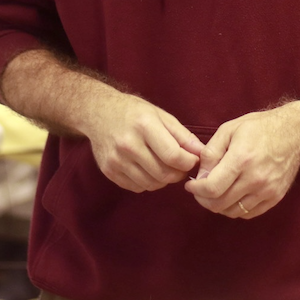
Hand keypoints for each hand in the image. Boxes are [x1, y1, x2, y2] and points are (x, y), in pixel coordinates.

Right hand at [81, 91, 205, 192]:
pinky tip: (147, 169)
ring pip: (151, 184)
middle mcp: (128, 144)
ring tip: (164, 166)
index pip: (173, 156)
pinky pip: (137, 187)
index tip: (192, 160)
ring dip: (164, 180)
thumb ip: (182, 136)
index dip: (188, 163)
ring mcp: (116, 159)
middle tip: (181, 167)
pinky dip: (147, 182)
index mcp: (144, 125)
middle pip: (163, 174)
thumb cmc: (133, 112)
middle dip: (178, 174)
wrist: (98, 112)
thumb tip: (201, 153)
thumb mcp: (161, 115)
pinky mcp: (109, 171)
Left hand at [185, 101, 299, 218]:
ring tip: (215, 192)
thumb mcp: (229, 129)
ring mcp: (267, 190)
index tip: (190, 185)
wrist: (294, 132)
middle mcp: (255, 179)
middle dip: (203, 199)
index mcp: (242, 159)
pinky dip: (235, 208)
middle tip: (199, 190)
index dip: (196, 190)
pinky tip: (231, 196)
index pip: (212, 188)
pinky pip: (248, 213)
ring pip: (233, 212)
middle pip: (220, 204)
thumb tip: (200, 175)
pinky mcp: (275, 197)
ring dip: (218, 205)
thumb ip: (211, 152)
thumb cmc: (260, 127)